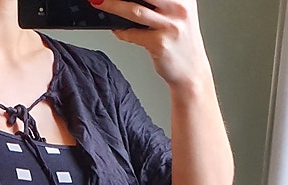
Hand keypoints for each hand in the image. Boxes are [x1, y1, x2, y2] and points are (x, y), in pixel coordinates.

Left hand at [90, 0, 211, 88]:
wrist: (191, 72)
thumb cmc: (179, 43)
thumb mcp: (175, 15)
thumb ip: (158, 5)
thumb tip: (126, 1)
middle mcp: (179, 7)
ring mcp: (170, 25)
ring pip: (135, 10)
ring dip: (112, 6)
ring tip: (98, 2)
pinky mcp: (160, 43)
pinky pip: (133, 34)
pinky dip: (121, 31)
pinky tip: (115, 29)